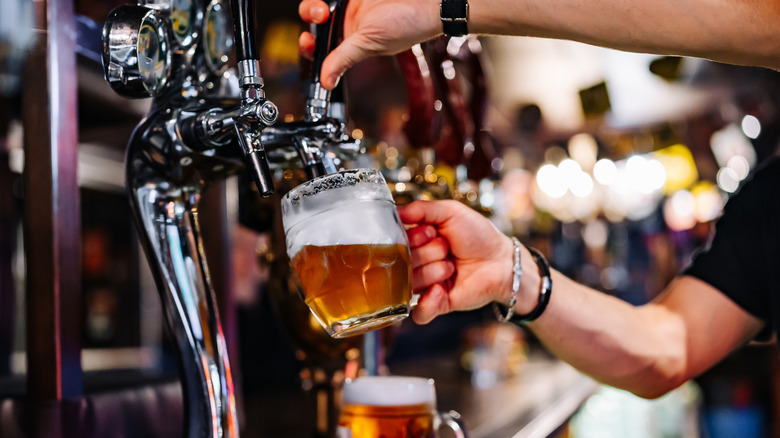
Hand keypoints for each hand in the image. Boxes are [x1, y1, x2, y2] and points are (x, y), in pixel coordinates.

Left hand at [299, 0, 440, 88]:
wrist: (430, 2)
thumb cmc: (409, 25)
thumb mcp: (370, 44)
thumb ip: (344, 59)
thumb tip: (326, 82)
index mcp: (351, 40)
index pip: (322, 46)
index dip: (310, 45)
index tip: (309, 41)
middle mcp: (349, 21)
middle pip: (315, 20)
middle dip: (311, 17)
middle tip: (321, 15)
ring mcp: (352, 3)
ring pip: (321, 3)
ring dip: (315, 5)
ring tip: (326, 6)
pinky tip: (334, 0)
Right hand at [399, 200, 513, 323]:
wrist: (502, 261)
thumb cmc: (479, 235)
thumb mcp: (451, 211)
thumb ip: (421, 209)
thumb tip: (397, 212)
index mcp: (417, 241)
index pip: (398, 241)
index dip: (414, 237)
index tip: (432, 232)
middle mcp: (417, 263)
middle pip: (403, 262)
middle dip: (428, 253)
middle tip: (447, 248)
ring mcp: (425, 284)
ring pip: (411, 283)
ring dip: (434, 271)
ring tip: (452, 266)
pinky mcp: (437, 304)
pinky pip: (420, 312)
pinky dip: (427, 303)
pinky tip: (440, 290)